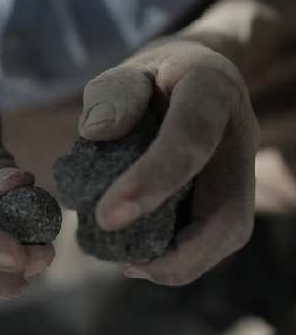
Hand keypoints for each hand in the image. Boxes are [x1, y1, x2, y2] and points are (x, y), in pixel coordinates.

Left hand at [78, 40, 259, 285]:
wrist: (193, 76)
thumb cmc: (154, 76)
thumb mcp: (128, 70)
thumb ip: (112, 93)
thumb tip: (95, 132)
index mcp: (211, 90)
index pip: (190, 138)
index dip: (152, 180)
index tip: (107, 217)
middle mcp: (237, 135)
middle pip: (228, 212)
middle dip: (180, 253)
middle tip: (127, 265)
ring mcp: (239, 168)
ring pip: (227, 232)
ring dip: (181, 261)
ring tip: (131, 262)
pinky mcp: (229, 190)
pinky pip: (213, 233)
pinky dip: (180, 253)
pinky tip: (143, 252)